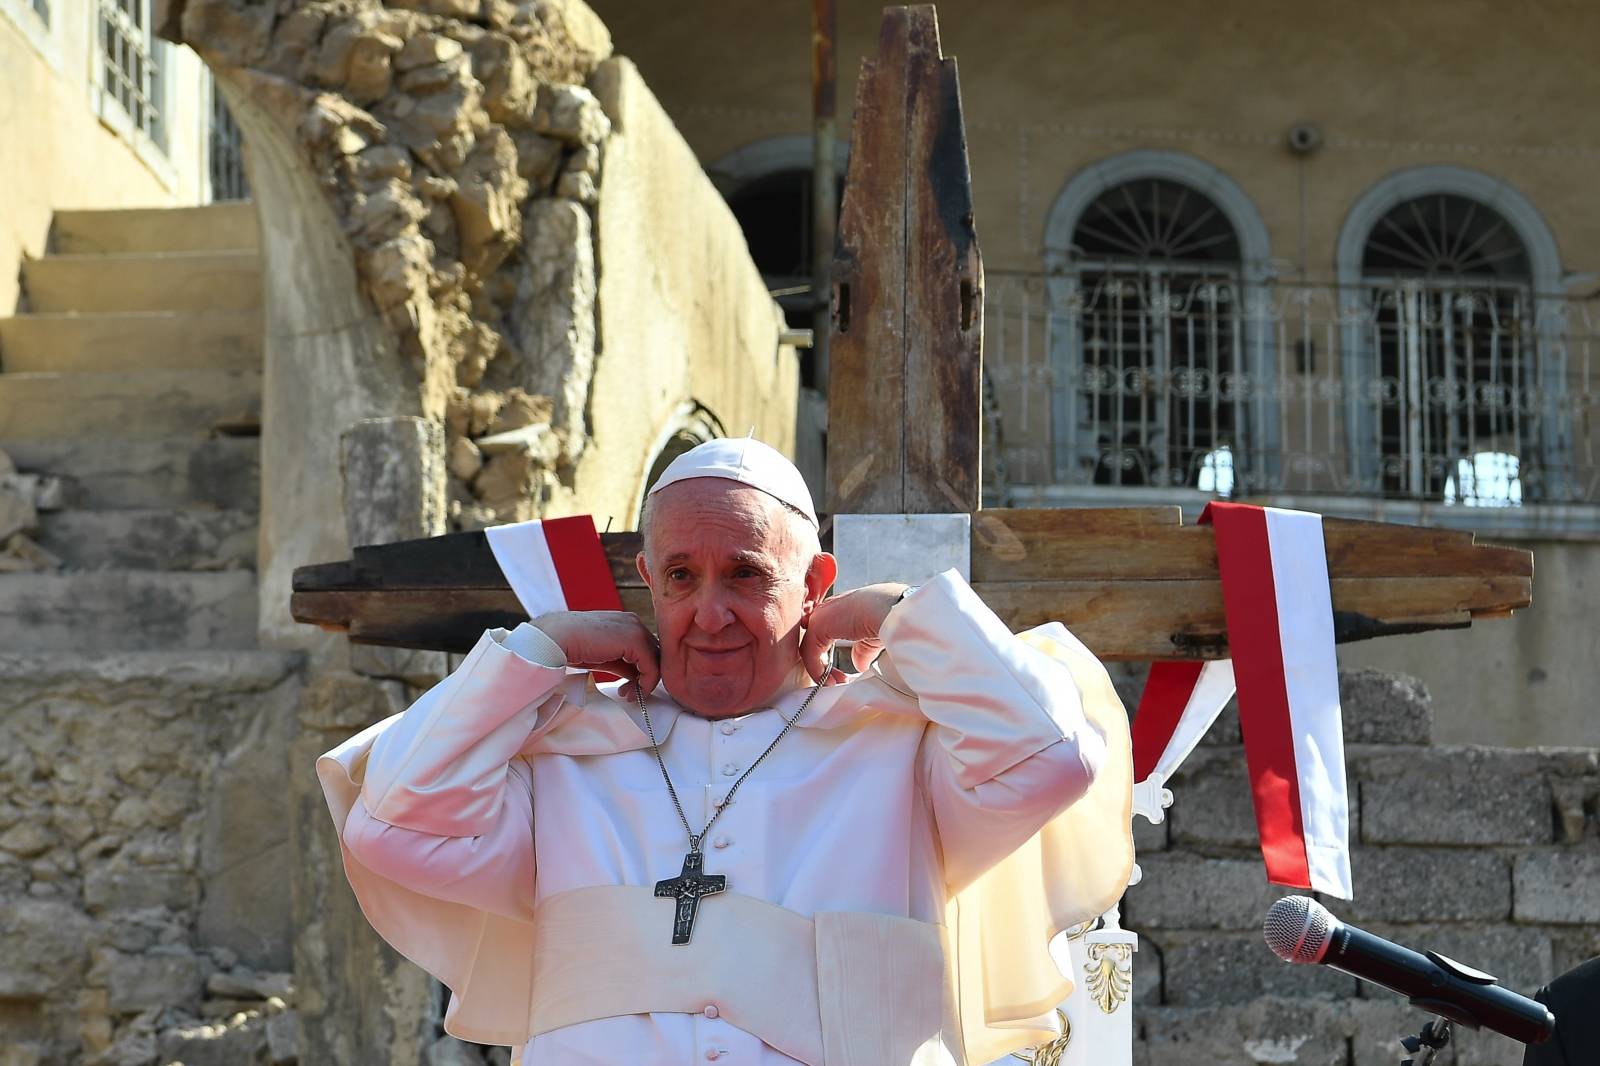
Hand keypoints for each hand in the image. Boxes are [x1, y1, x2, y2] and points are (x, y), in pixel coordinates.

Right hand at [532, 611, 659, 699]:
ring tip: (629, 696)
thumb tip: (636, 677)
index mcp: (625, 623)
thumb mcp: (603, 656)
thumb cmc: (572, 647)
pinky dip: (646, 683)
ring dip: (645, 683)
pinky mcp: (635, 640)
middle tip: (630, 695)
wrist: (554, 639)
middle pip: (654, 654)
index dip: (642, 671)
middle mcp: (634, 622)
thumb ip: (622, 663)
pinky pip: (652, 666)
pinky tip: (630, 693)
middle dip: (644, 678)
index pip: (646, 649)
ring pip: (657, 661)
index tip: (628, 689)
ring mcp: (636, 629)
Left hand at [798, 583, 907, 683]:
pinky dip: (817, 670)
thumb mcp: (871, 638)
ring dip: (820, 670)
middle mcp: (827, 610)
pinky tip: (830, 680)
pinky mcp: (817, 626)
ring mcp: (820, 616)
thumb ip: (862, 651)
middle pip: (814, 642)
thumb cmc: (887, 617)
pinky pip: (810, 653)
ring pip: (809, 648)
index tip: (841, 672)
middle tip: (838, 680)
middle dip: (823, 665)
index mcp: (839, 609)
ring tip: (834, 683)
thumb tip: (860, 666)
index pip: (825, 634)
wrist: (890, 611)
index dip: (828, 655)